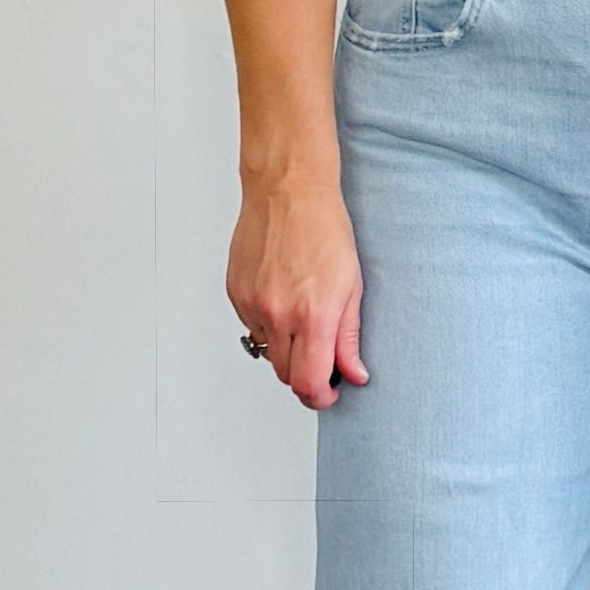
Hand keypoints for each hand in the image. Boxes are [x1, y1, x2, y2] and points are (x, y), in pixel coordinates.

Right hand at [227, 173, 369, 409]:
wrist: (288, 191)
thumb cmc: (323, 228)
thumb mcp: (352, 285)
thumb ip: (349, 337)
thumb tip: (353, 373)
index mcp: (311, 315)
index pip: (308, 383)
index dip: (319, 398)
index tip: (328, 394)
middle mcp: (277, 313)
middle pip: (286, 375)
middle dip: (306, 375)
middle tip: (322, 359)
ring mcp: (252, 304)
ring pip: (268, 351)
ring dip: (286, 348)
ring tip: (303, 316)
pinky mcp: (236, 293)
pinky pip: (252, 327)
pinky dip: (269, 324)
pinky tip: (283, 298)